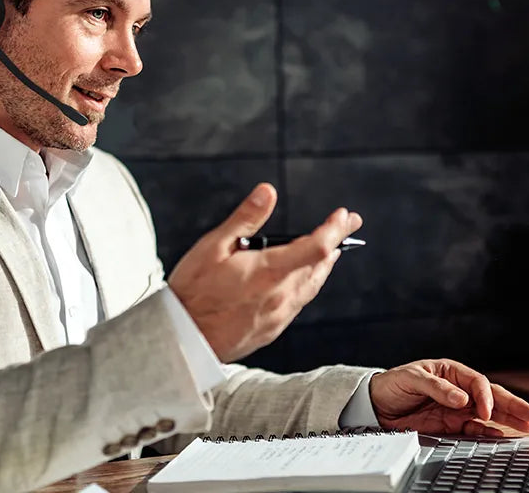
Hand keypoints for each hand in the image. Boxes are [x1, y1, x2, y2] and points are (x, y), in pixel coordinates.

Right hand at [168, 182, 361, 362]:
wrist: (182, 337)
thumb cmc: (193, 291)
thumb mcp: (213, 246)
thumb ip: (245, 219)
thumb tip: (268, 192)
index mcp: (269, 271)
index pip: (316, 247)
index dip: (335, 229)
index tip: (344, 216)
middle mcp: (280, 295)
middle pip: (320, 266)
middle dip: (335, 241)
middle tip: (346, 224)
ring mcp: (278, 315)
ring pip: (312, 286)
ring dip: (325, 265)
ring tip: (332, 249)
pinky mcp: (271, 329)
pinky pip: (299, 303)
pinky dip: (308, 284)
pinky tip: (304, 279)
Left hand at [369, 359, 528, 435]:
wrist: (376, 404)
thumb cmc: (393, 384)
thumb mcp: (411, 378)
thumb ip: (437, 387)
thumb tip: (461, 398)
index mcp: (450, 372)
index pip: (477, 382)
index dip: (485, 396)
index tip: (485, 411)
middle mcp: (457, 389)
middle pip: (490, 396)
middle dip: (512, 405)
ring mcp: (456, 407)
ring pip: (488, 412)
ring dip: (508, 418)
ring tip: (527, 425)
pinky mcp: (451, 423)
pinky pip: (474, 428)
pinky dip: (488, 432)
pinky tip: (501, 435)